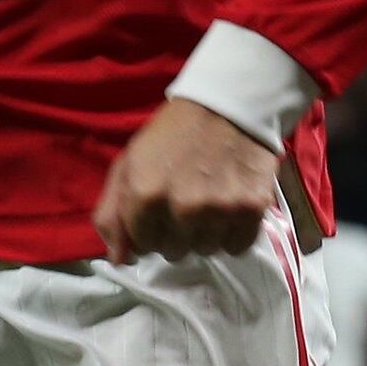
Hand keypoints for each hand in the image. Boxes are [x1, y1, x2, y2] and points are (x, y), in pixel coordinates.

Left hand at [93, 97, 279, 263]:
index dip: (148, 229)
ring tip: (207, 201)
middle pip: (173, 252)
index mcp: (145, 193)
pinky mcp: (252, 210)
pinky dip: (232, 234)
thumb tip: (119, 260)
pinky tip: (228, 207)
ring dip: (204, 234)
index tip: (157, 210)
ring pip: (205, 251)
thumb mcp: (130, 163)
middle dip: (175, 233)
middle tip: (184, 201)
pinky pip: (236, 247)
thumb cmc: (171, 135)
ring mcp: (219, 209)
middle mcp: (182, 207)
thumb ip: (114, 213)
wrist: (226, 105)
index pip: (141, 244)